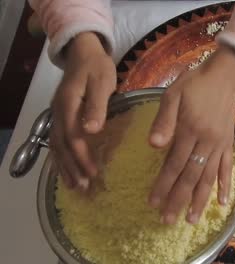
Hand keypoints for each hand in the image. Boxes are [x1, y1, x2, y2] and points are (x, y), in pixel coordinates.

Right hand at [50, 32, 115, 189]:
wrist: (83, 52)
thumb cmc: (97, 67)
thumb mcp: (102, 82)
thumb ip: (98, 106)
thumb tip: (92, 130)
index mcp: (68, 105)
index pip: (72, 137)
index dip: (81, 157)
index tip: (93, 173)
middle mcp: (58, 113)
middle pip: (61, 146)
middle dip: (72, 168)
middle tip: (83, 187)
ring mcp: (57, 115)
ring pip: (56, 146)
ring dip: (64, 167)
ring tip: (74, 186)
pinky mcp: (61, 116)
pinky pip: (57, 141)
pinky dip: (60, 158)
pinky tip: (66, 170)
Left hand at [148, 46, 234, 223]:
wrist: (223, 76)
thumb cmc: (194, 85)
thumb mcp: (173, 95)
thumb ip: (164, 121)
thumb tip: (153, 146)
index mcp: (190, 130)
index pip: (174, 164)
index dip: (163, 185)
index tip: (153, 203)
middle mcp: (206, 142)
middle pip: (191, 176)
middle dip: (178, 200)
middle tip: (167, 221)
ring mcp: (220, 145)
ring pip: (209, 177)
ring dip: (200, 200)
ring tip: (192, 220)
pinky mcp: (229, 144)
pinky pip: (228, 168)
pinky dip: (225, 185)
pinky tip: (222, 202)